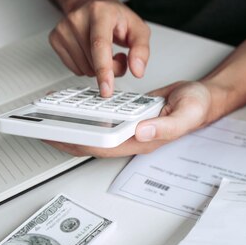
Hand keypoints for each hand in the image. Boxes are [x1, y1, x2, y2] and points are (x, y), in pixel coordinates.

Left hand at [46, 80, 225, 156]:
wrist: (203, 97)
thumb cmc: (197, 107)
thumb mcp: (186, 114)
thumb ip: (165, 127)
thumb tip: (140, 132)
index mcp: (145, 140)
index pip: (105, 146)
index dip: (80, 144)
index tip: (59, 138)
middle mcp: (134, 137)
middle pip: (95, 142)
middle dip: (68, 138)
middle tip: (42, 129)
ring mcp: (132, 128)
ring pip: (97, 130)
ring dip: (75, 126)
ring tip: (51, 117)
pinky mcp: (131, 116)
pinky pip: (105, 118)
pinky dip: (88, 112)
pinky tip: (76, 105)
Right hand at [48, 0, 150, 96]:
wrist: (93, 4)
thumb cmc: (116, 18)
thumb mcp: (138, 30)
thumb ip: (141, 50)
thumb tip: (137, 70)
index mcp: (100, 12)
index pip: (100, 45)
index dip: (104, 69)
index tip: (106, 88)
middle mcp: (78, 18)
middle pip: (94, 62)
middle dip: (112, 69)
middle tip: (118, 55)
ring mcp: (63, 28)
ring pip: (85, 69)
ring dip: (99, 69)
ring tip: (105, 51)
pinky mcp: (55, 39)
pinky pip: (75, 69)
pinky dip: (87, 67)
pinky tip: (91, 53)